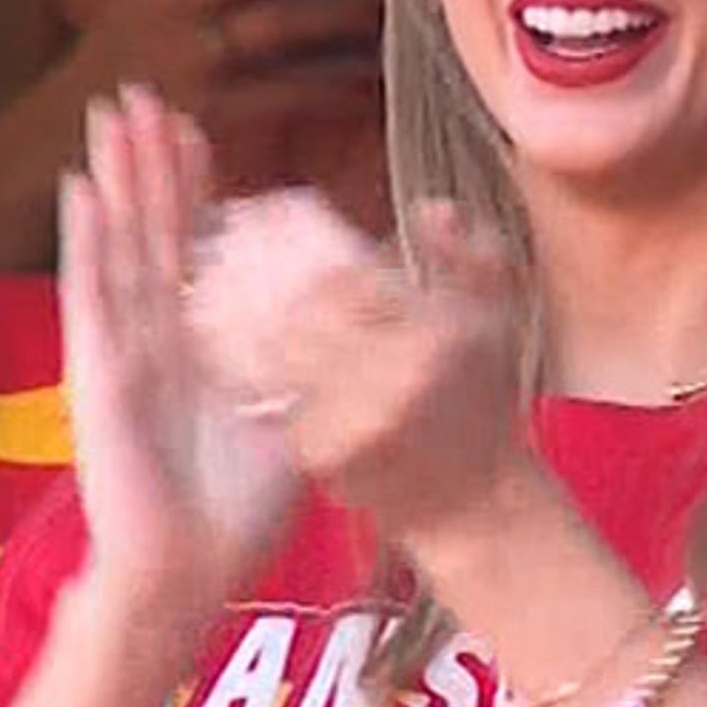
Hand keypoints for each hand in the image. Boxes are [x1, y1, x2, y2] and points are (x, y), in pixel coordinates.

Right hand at [0, 0, 385, 267]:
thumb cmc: (115, 78)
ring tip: (379, 9)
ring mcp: (185, 55)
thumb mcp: (140, 11)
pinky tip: (362, 87)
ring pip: (278, 22)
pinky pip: (283, 92)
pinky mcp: (204, 108)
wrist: (52, 144)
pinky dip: (330, 88)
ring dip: (338, 14)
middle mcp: (169, 4)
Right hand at [60, 85, 301, 620]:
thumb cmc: (237, 510)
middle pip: (153, 230)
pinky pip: (92, 295)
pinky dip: (87, 241)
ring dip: (116, 179)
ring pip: (120, 244)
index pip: (196, 249)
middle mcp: (155, 337)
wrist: (188, 572)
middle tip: (147, 92)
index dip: (196, 191)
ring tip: (111, 114)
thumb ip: (306, 375)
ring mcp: (122, 350)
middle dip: (151, 163)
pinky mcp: (99, 373)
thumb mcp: (291, 422)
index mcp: (199, 344)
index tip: (201, 131)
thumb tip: (357, 338)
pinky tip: (82, 188)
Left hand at [185, 191, 525, 552]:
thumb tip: (432, 209)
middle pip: (295, 306)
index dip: (297, 233)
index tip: (271, 205)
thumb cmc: (481, 398)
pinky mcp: (320, 458)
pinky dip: (232, 359)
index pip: (343, 273)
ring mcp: (352, 423)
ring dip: (229, 303)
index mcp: (436, 337)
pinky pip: (262, 397)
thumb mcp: (498, 318)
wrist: (472, 500)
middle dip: (253, 260)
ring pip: (268, 349)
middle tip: (224, 230)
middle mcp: (393, 381)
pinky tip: (209, 329)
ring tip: (208, 271)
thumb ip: (471, 255)